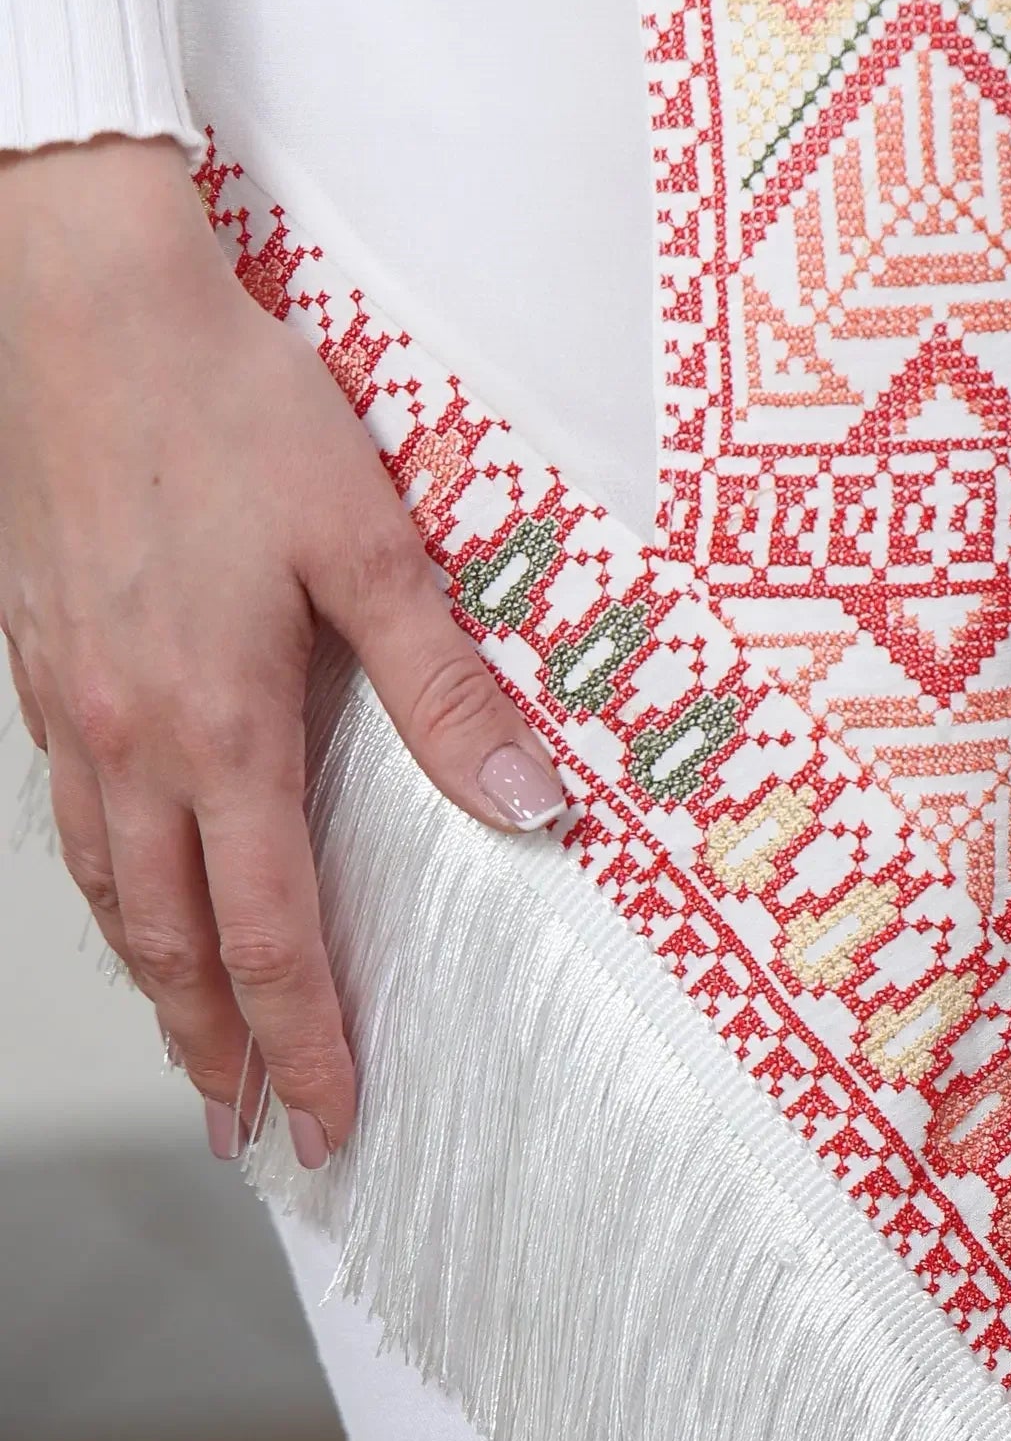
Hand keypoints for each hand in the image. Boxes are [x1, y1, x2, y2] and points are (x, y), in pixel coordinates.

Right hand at [0, 135, 565, 1164]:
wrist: (80, 308)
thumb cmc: (229, 404)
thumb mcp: (365, 539)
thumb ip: (443, 683)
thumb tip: (532, 801)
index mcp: (220, 725)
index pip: (268, 935)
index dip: (303, 1041)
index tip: (327, 1123)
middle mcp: (130, 738)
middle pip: (171, 943)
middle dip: (214, 1050)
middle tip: (246, 1131)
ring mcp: (70, 704)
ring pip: (110, 888)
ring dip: (153, 984)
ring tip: (190, 1049)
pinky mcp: (38, 658)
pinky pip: (74, 814)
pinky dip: (108, 886)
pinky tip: (129, 892)